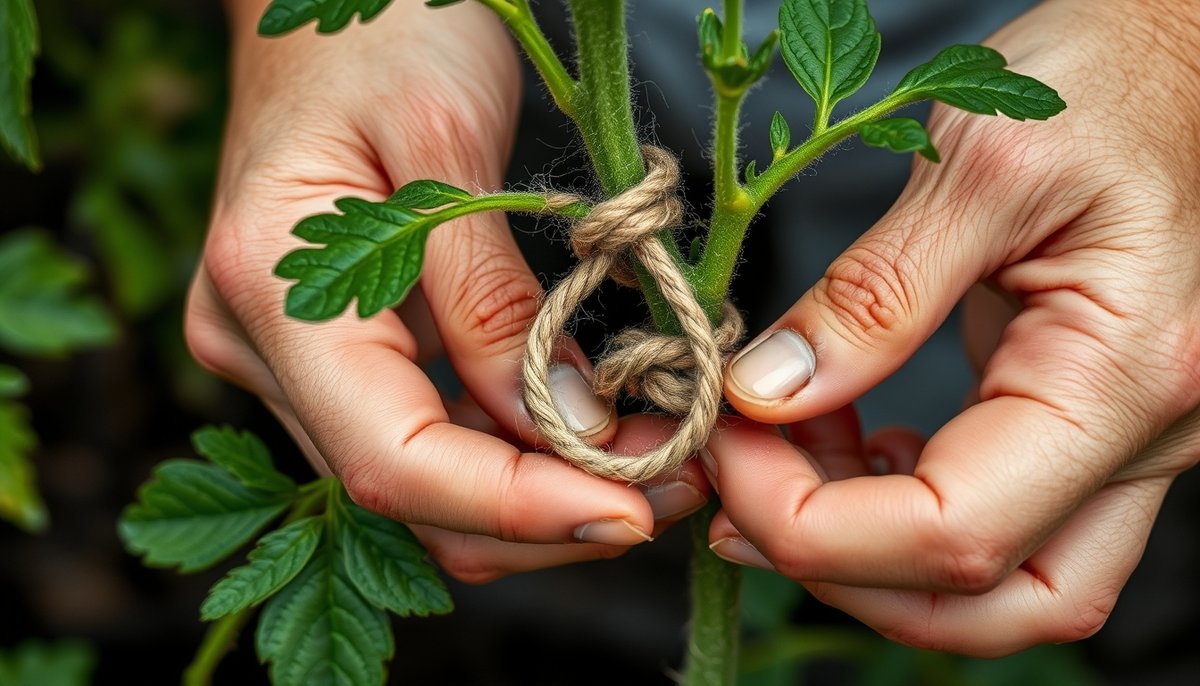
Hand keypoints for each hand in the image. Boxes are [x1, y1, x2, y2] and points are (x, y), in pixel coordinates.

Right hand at [186, 1, 708, 582]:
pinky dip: (515, 453)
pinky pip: (427, 439)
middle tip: (678, 480)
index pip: (393, 457)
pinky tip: (596, 427)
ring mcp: (290, 363)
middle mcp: (261, 349)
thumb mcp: (449, 144)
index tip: (635, 511)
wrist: (324, 4)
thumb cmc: (383, 37)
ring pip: (423, 487)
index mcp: (269, 288)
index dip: (517, 506)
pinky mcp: (331, 361)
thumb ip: (490, 300)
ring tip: (657, 455)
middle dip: (550, 512)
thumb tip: (567, 428)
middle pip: (410, 496)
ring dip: (544, 492)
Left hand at [709, 0, 1199, 655]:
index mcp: (1125, 377)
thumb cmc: (1108, 82)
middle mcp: (1143, 436)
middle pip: (991, 601)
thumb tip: (766, 392)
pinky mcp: (1081, 421)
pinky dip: (897, 504)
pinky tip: (841, 436)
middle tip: (735, 488)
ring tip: (775, 452)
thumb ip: (874, 293)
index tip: (725, 446)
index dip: (813, 524)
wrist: (1182, 55)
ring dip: (864, 547)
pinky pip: (995, 514)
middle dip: (840, 568)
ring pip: (999, 581)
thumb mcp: (979, 162)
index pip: (957, 532)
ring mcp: (1120, 440)